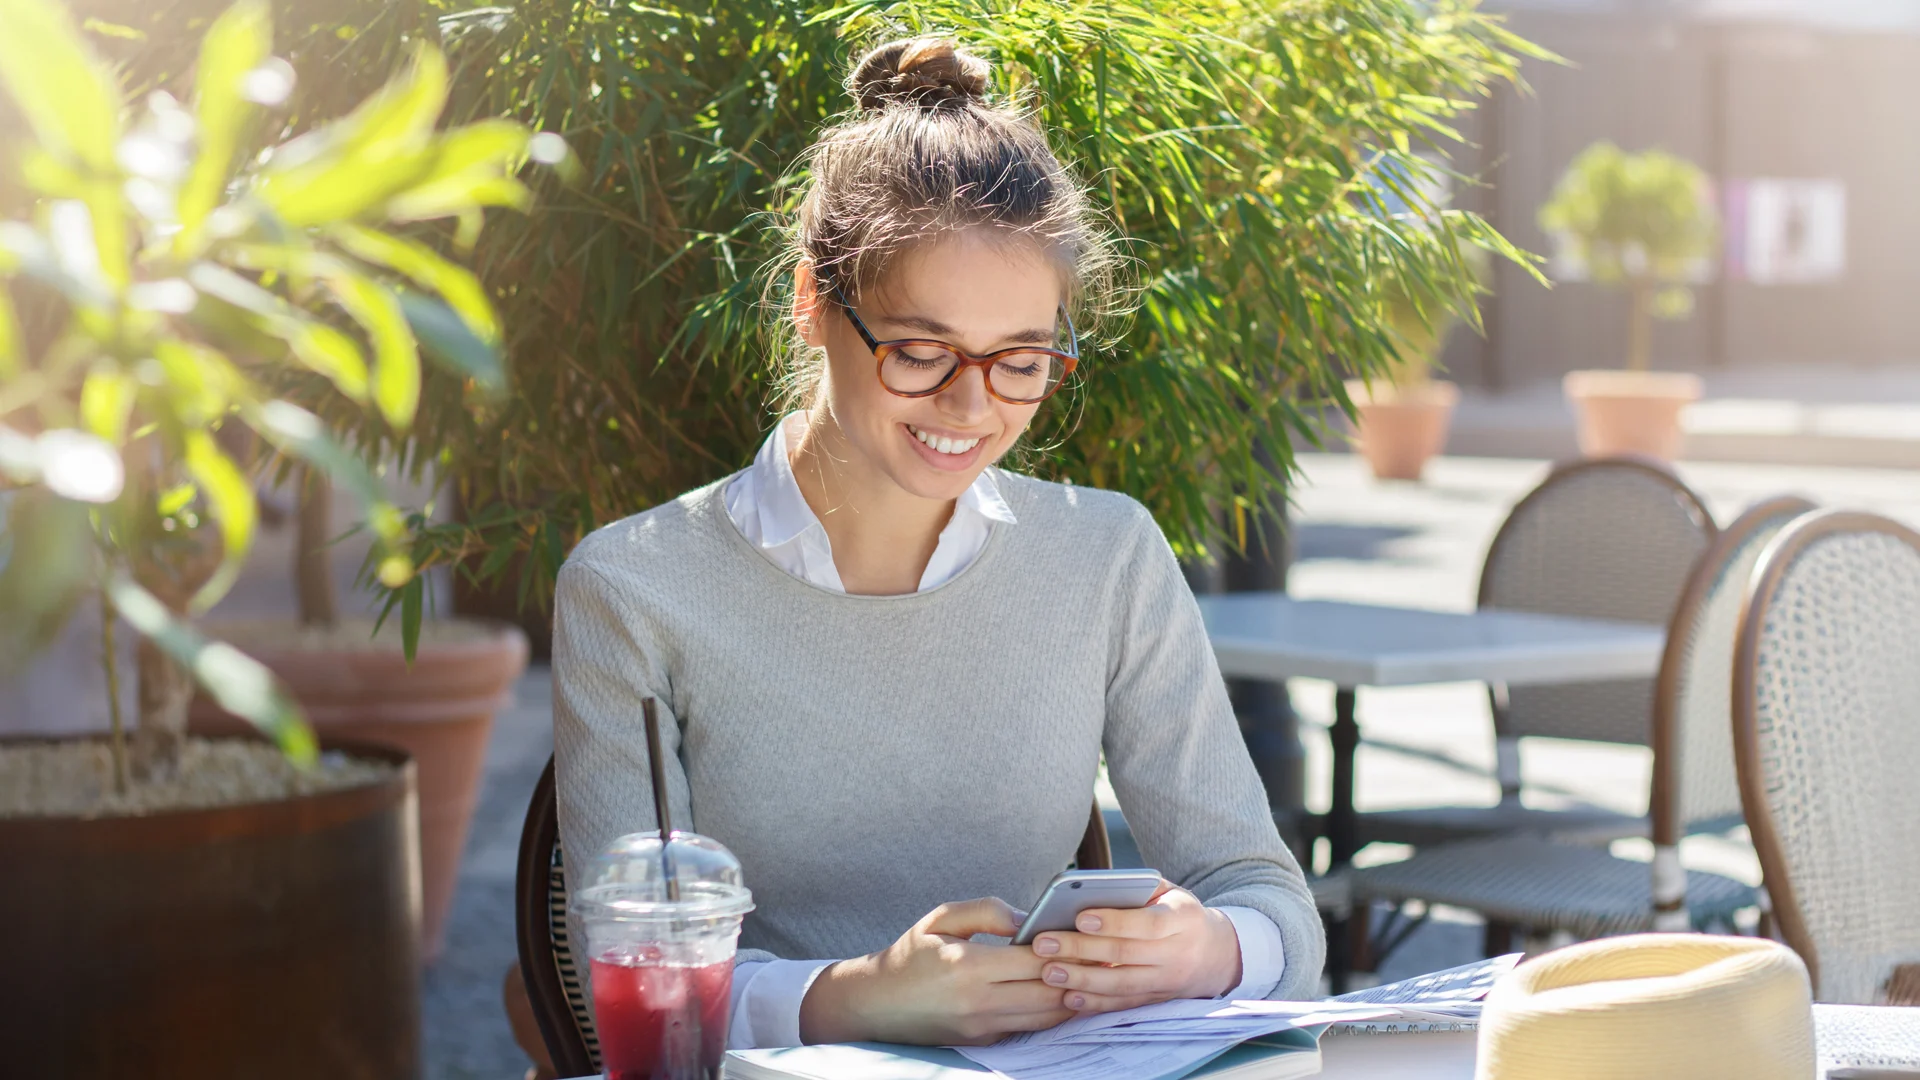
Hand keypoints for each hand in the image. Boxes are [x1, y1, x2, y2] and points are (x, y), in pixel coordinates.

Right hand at [798, 898, 1073, 1045]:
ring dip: (1074, 996)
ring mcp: (983, 1026)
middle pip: (1048, 991)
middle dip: (1080, 973)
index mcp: (968, 966)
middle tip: (1107, 955)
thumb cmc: (911, 955)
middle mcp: (978, 1001)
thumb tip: (1031, 918)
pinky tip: (1071, 993)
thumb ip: (988, 912)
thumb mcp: (942, 918)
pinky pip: (1030, 1026)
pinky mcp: (984, 1041)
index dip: (1067, 946)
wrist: (875, 1004)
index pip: (1034, 959)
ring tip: (1098, 974)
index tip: (1090, 933)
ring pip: (1046, 1015)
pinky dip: (1053, 1011)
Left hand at [1029, 880, 1242, 1015]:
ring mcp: (1168, 982)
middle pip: (1125, 954)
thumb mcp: (1171, 893)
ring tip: (1048, 972)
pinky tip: (1069, 998)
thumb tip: (1092, 889)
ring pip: (1121, 984)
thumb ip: (1139, 888)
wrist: (1218, 955)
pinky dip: (1096, 1004)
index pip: (1146, 924)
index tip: (1080, 917)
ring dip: (1082, 980)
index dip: (1113, 922)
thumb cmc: (1181, 915)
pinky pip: (1124, 1005)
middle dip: (1081, 950)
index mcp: (1183, 920)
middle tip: (1044, 944)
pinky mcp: (1158, 1001)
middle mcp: (1177, 954)